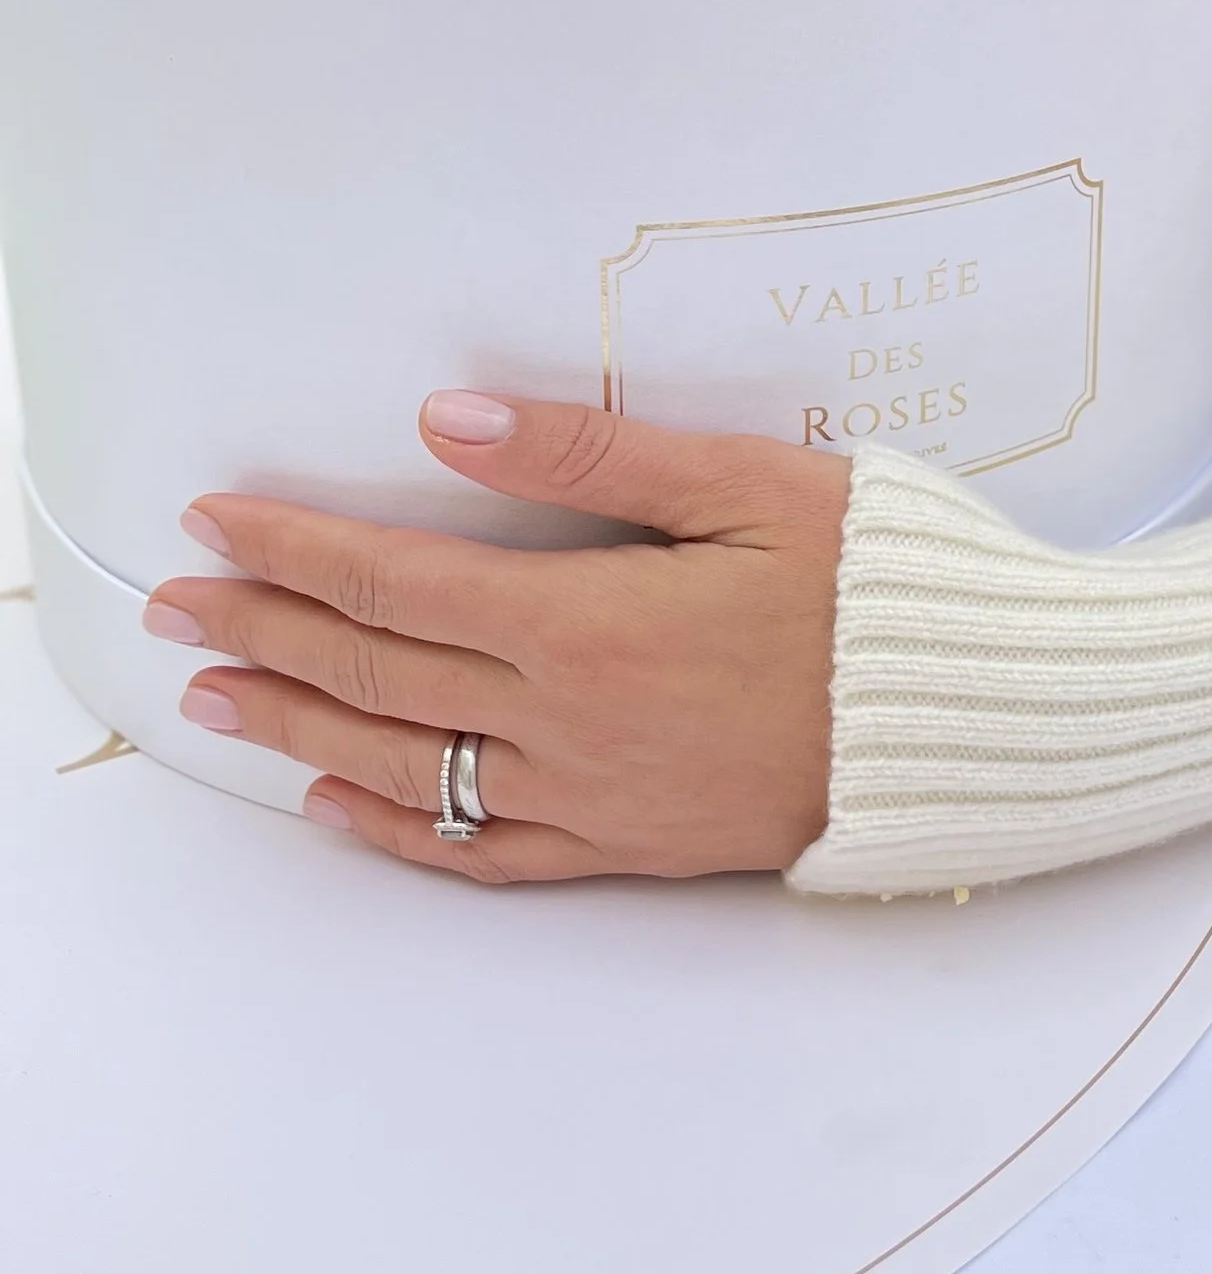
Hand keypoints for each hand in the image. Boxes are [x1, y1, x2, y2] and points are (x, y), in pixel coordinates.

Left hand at [144, 396, 849, 884]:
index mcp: (589, 621)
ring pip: (409, 765)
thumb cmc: (878, 585)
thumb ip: (588, 454)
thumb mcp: (748, 484)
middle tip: (176, 602)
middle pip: (379, 673)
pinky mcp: (634, 845)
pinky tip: (341, 805)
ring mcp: (597, 795)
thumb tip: (446, 422)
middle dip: (266, 628)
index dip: (295, 548)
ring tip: (219, 696)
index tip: (217, 519)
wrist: (973, 720)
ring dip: (301, 725)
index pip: (398, 583)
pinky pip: (486, 850)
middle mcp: (570, 721)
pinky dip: (398, 828)